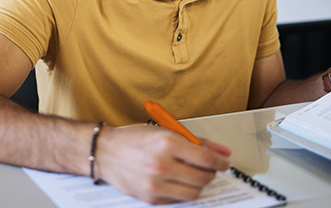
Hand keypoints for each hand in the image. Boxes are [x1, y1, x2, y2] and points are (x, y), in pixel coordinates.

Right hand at [94, 124, 230, 203]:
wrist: (106, 152)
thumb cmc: (134, 139)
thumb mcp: (166, 131)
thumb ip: (198, 141)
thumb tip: (222, 151)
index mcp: (167, 142)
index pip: (206, 158)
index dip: (220, 162)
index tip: (224, 163)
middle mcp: (162, 164)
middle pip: (203, 177)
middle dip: (210, 173)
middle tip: (207, 168)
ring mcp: (156, 183)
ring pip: (194, 192)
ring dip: (198, 184)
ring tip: (193, 175)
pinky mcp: (151, 197)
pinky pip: (178, 199)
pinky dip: (183, 191)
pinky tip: (177, 181)